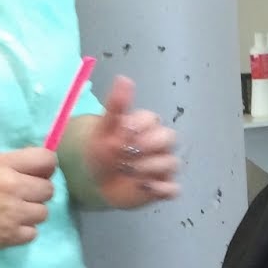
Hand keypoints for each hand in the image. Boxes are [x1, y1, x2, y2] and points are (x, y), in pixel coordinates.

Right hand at [0, 148, 55, 251]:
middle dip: (38, 191)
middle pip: (49, 190)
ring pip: (43, 213)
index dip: (46, 167)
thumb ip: (10, 163)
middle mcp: (13, 189)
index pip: (47, 160)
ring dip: (31, 213)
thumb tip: (39, 168)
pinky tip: (8, 226)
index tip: (38, 173)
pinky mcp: (7, 237)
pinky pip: (33, 234)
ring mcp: (12, 215)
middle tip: (21, 195)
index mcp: (4, 166)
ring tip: (12, 212)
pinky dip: (23, 231)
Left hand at [82, 76, 179, 208]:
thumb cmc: (101, 150)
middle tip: (128, 152)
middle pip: (170, 138)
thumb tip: (124, 78)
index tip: (122, 133)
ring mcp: (162, 166)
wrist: (94, 180)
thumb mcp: (104, 128)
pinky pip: (173, 188)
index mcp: (146, 126)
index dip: (138, 126)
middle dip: (148, 145)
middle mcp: (159, 144)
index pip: (152, 119)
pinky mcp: (162, 187)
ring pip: (172, 163)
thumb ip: (116, 105)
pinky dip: (162, 188)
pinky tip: (145, 187)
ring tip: (129, 172)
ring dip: (149, 167)